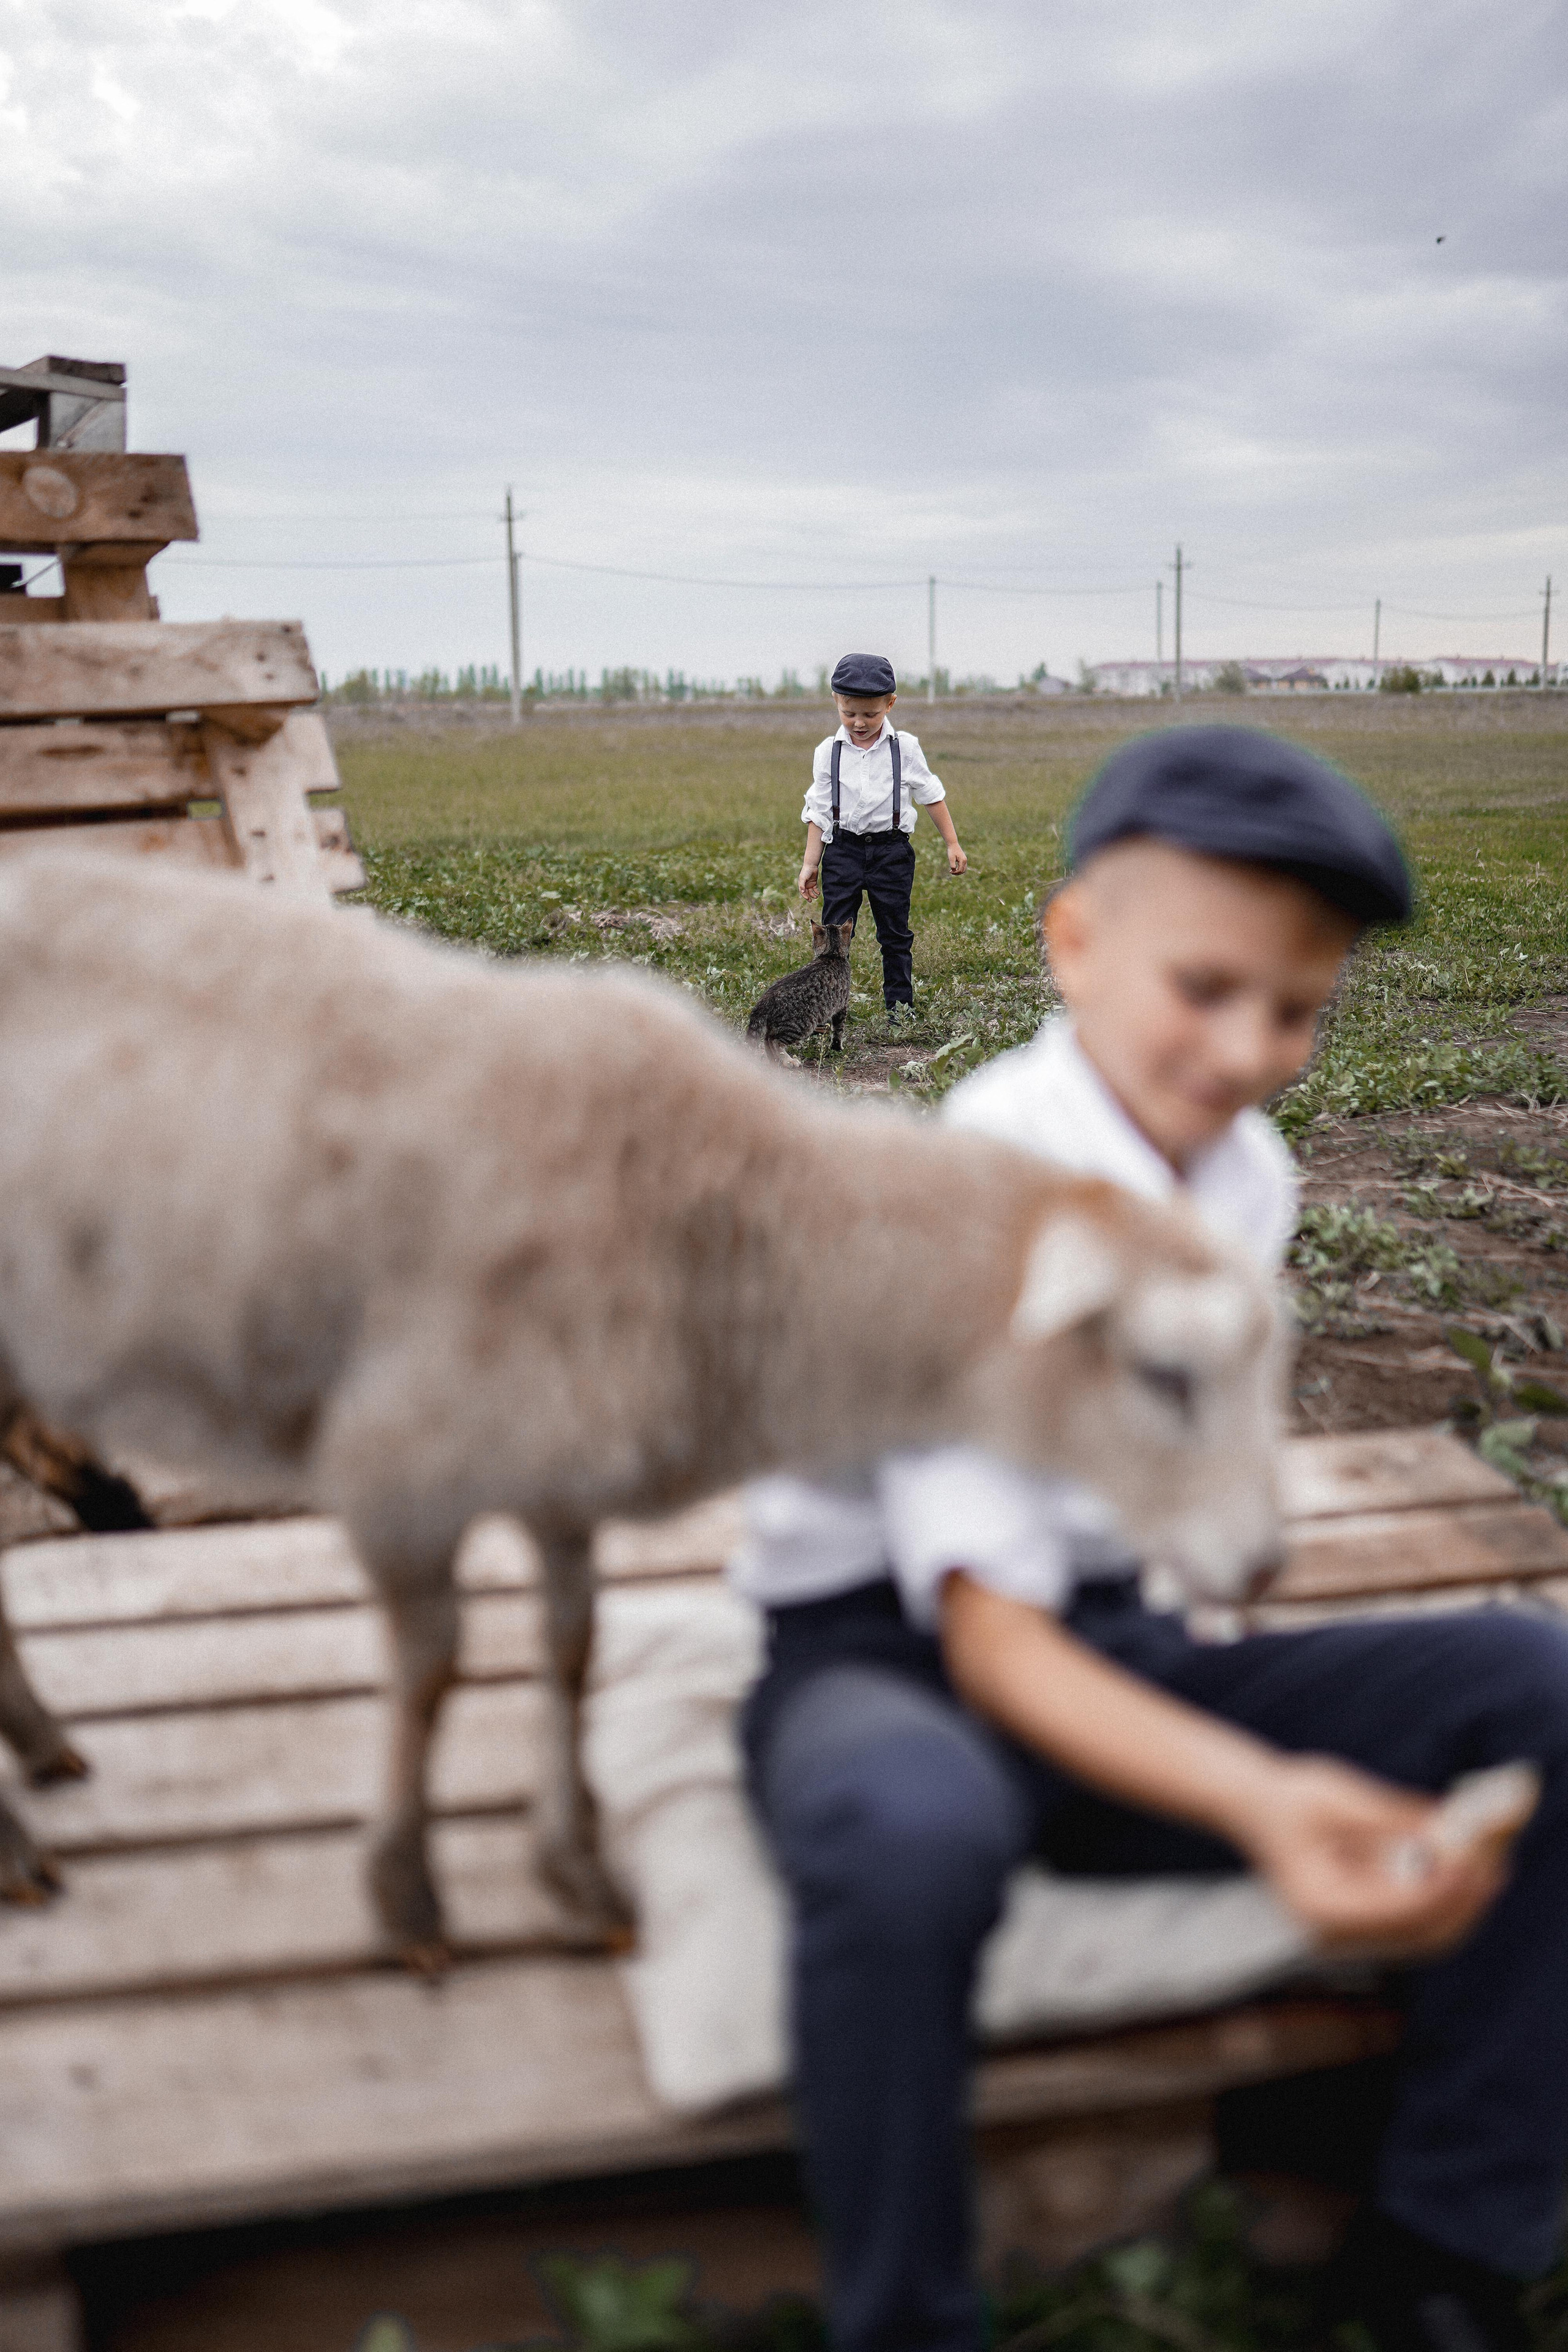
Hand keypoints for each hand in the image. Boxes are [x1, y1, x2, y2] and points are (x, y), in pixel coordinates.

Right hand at [798, 862, 819, 901]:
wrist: (811, 866)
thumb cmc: (806, 871)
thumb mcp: (803, 878)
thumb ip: (802, 885)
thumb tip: (802, 892)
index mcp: (801, 884)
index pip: (802, 892)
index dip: (805, 896)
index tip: (808, 898)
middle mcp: (805, 885)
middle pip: (806, 893)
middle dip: (808, 897)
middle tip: (811, 901)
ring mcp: (809, 884)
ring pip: (811, 892)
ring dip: (813, 895)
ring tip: (816, 897)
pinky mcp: (814, 883)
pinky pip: (815, 889)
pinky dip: (816, 891)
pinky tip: (818, 893)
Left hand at [946, 843, 967, 875]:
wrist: (953, 844)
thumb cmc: (951, 851)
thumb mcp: (951, 859)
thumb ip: (952, 865)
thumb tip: (953, 871)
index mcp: (962, 860)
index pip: (960, 870)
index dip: (955, 872)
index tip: (950, 872)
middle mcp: (965, 860)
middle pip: (963, 870)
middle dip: (957, 873)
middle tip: (951, 872)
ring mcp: (965, 859)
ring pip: (964, 869)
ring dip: (959, 871)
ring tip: (953, 871)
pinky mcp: (963, 859)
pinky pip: (963, 866)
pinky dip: (959, 868)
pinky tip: (954, 868)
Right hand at [1237, 1754, 1506, 1956]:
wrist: (1256, 1807)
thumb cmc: (1289, 1798)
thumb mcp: (1339, 1797)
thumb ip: (1393, 1818)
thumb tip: (1446, 1830)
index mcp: (1322, 1908)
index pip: (1398, 1911)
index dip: (1440, 1888)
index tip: (1470, 1860)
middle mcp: (1337, 1935)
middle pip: (1420, 1934)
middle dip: (1461, 1901)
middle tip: (1492, 1866)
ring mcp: (1352, 1934)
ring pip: (1425, 1933)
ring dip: (1459, 1902)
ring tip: (1487, 1865)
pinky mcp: (1366, 1922)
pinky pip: (1417, 1920)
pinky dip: (1444, 1898)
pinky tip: (1463, 1869)